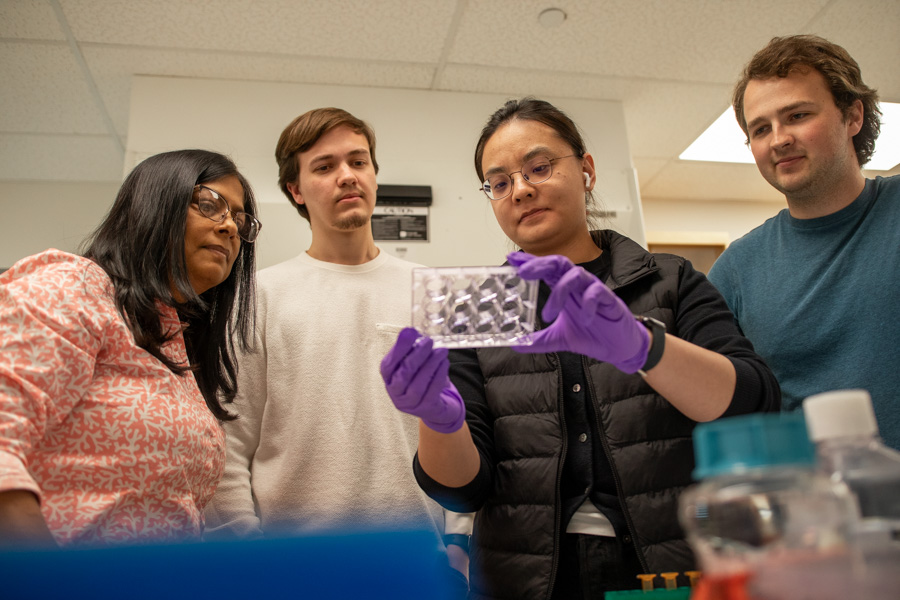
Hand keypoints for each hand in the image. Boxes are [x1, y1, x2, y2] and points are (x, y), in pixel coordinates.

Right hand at [381, 328, 465, 432]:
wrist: (438, 405)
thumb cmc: (424, 379)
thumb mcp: (416, 364)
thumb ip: (412, 350)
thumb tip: (412, 332)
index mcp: (389, 379)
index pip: (388, 365)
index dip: (398, 349)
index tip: (410, 332)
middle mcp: (396, 393)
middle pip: (403, 375)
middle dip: (416, 356)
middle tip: (428, 341)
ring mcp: (410, 404)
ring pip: (418, 385)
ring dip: (430, 365)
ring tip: (441, 351)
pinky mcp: (426, 409)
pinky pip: (432, 392)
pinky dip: (439, 376)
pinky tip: (445, 363)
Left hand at [507, 252, 649, 372]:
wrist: (618, 348)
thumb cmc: (591, 335)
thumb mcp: (559, 339)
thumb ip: (538, 341)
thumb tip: (515, 346)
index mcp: (565, 290)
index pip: (546, 269)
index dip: (530, 261)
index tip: (512, 258)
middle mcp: (577, 286)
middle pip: (559, 264)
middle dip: (540, 264)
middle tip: (524, 272)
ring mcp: (594, 290)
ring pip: (576, 275)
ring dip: (559, 292)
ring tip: (548, 315)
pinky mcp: (610, 300)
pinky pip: (597, 293)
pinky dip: (588, 304)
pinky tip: (584, 320)